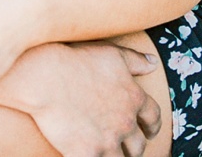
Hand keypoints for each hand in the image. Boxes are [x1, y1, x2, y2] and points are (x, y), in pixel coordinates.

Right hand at [0, 41, 161, 156]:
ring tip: (108, 154)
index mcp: (133, 97)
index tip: (149, 129)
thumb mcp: (111, 54)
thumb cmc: (77, 61)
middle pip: (139, 145)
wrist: (47, 77)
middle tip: (128, 147)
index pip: (154, 117)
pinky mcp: (88, 154)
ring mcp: (108, 140)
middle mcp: (125, 121)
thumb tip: (153, 63)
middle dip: (135, 147)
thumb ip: (136, 60)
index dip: (153, 125)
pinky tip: (89, 156)